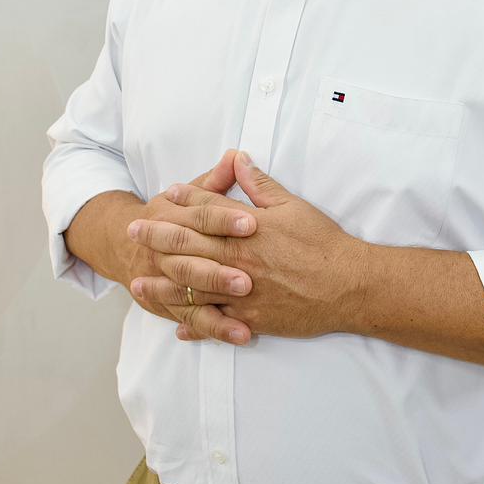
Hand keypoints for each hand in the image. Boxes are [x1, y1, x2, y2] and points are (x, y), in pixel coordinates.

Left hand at [127, 152, 368, 343]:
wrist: (348, 286)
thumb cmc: (322, 243)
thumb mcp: (292, 205)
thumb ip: (259, 184)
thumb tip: (238, 159)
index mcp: (246, 230)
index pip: (207, 211)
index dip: (184, 200)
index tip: (164, 194)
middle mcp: (238, 261)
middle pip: (189, 248)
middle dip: (158, 238)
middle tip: (134, 232)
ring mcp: (241, 294)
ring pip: (194, 289)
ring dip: (163, 286)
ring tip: (139, 283)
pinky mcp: (251, 320)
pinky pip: (215, 322)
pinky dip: (195, 323)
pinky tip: (177, 325)